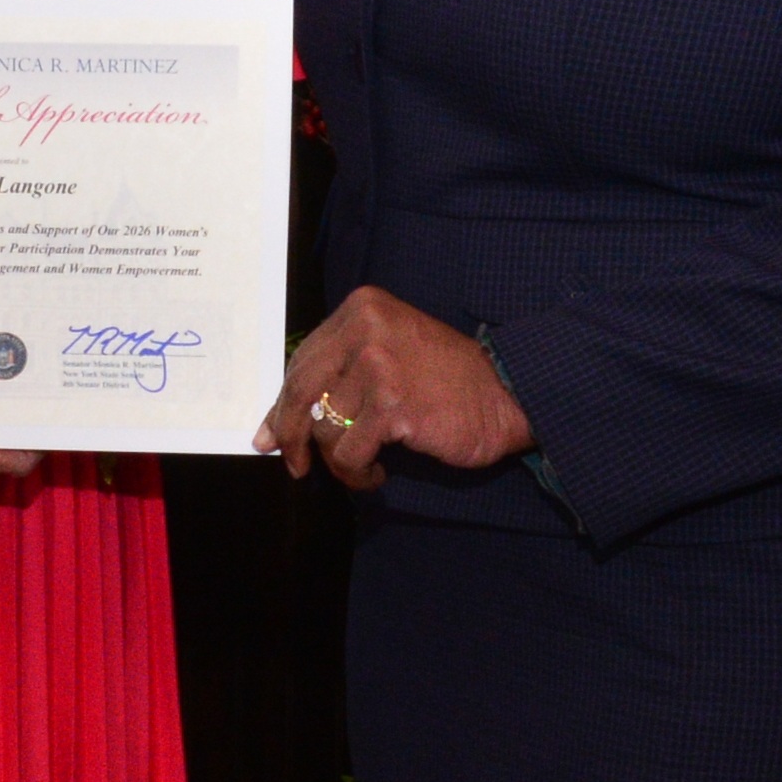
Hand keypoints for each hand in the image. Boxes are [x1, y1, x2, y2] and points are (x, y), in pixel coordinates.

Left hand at [267, 289, 532, 490]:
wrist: (509, 393)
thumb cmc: (448, 378)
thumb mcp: (389, 355)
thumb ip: (337, 379)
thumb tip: (272, 429)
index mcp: (362, 309)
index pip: (302, 361)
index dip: (283, 405)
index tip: (273, 435)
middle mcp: (366, 330)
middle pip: (301, 392)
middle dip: (292, 437)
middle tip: (298, 466)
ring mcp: (379, 366)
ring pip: (324, 428)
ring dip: (338, 460)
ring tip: (363, 466)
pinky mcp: (393, 406)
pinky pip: (349, 453)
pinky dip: (358, 472)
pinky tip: (377, 472)